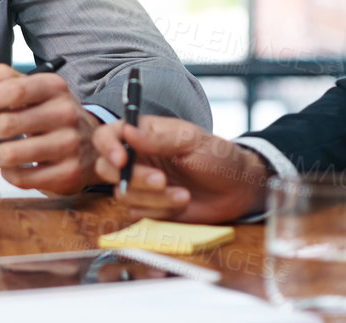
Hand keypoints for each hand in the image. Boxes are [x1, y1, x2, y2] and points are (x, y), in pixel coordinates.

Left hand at [0, 64, 101, 194]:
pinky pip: (22, 177)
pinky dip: (5, 173)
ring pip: (11, 154)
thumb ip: (6, 79)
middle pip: (7, 124)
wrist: (94, 144)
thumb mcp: (36, 88)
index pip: (13, 91)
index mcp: (53, 87)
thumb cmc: (53, 113)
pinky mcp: (68, 173)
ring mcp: (69, 144)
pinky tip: (6, 166)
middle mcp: (65, 113)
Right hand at [91, 115, 272, 222]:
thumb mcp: (192, 141)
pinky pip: (140, 213)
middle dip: (134, 178)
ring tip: (183, 194)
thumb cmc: (217, 157)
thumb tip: (127, 131)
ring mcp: (142, 185)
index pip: (108, 135)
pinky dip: (160, 210)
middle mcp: (137, 159)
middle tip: (162, 180)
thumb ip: (159, 138)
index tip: (121, 160)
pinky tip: (183, 202)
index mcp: (143, 135)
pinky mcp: (150, 208)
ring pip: (124, 194)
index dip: (107, 147)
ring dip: (154, 197)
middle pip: (107, 169)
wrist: (238, 190)